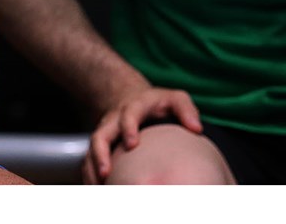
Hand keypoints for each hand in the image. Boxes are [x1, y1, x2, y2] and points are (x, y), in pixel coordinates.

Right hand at [82, 87, 201, 183]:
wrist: (130, 96)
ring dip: (92, 168)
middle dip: (101, 153)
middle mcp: (115, 120)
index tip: (132, 144)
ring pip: (92, 150)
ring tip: (98, 186)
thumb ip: (186, 109)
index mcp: (134, 107)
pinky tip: (95, 187)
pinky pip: (89, 159)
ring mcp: (105, 132)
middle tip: (106, 172)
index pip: (128, 115)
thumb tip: (196, 128)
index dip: (128, 127)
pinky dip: (89, 173)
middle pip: (101, 135)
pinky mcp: (101, 144)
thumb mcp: (175, 99)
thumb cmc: (157, 104)